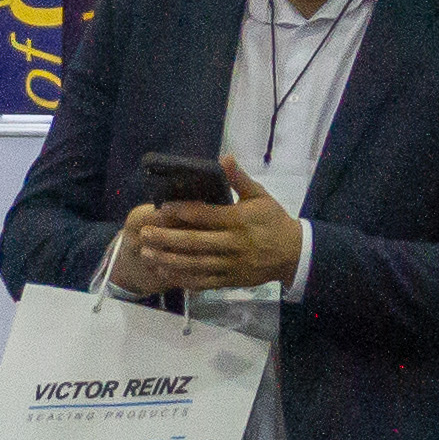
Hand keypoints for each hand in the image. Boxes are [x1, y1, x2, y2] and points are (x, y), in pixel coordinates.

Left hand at [118, 158, 301, 296]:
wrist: (294, 254)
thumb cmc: (273, 221)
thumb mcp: (261, 196)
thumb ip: (240, 179)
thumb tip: (225, 157)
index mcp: (238, 220)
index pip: (206, 215)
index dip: (182, 212)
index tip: (161, 209)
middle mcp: (233, 244)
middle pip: (195, 243)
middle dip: (166, 239)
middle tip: (144, 234)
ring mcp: (231, 265)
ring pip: (195, 265)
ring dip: (169, 260)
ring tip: (147, 254)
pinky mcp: (231, 281)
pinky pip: (203, 282)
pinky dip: (183, 278)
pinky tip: (165, 273)